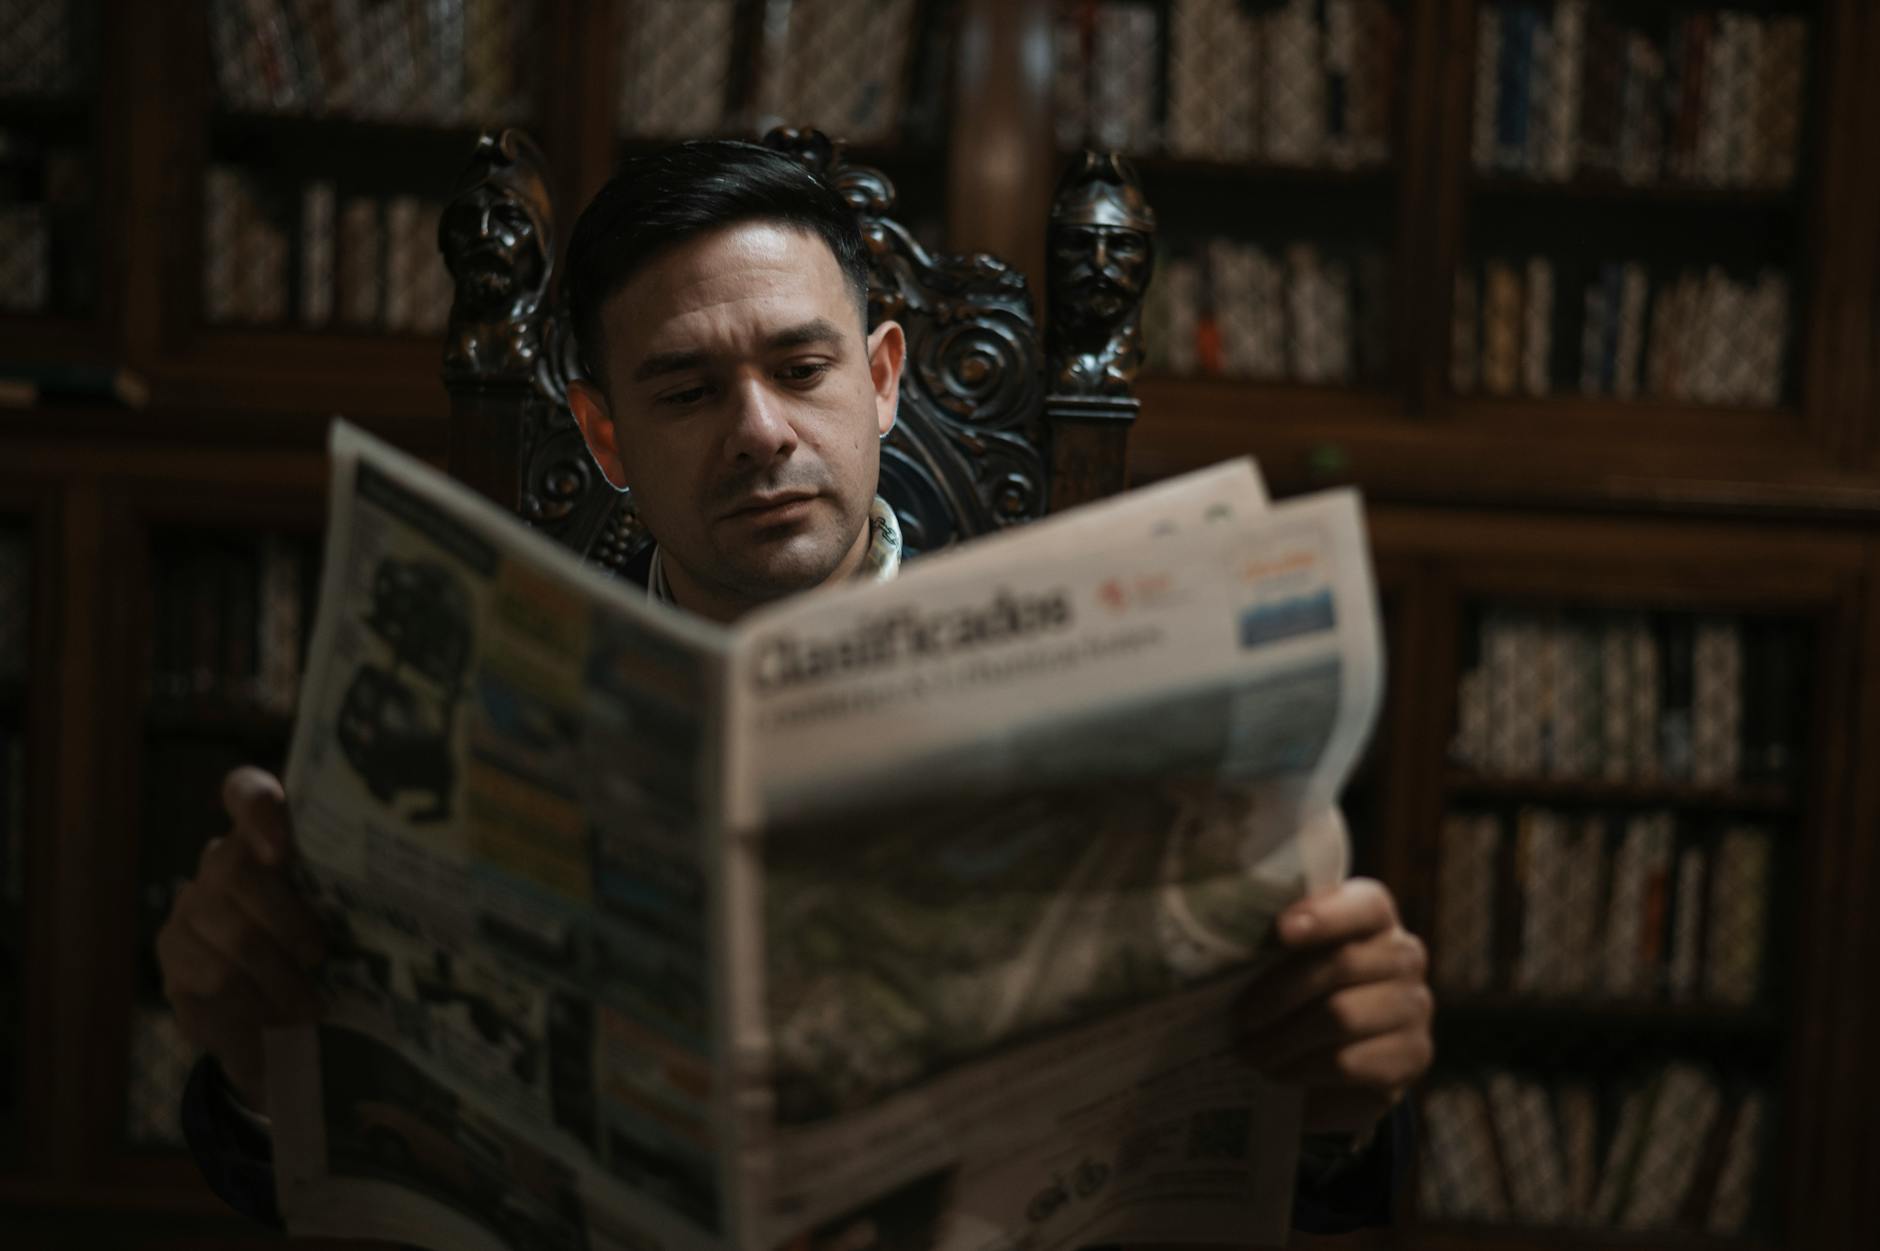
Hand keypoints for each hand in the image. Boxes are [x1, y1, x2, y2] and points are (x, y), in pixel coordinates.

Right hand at [155, 766, 325, 1111]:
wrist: (283, 1009)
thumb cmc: (332, 942)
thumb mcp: (349, 912)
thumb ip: (359, 889)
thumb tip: (406, 890)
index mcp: (267, 835)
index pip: (246, 792)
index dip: (257, 810)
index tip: (281, 847)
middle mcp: (219, 863)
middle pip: (234, 872)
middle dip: (283, 921)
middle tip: (319, 956)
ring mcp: (190, 908)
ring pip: (227, 937)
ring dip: (274, 978)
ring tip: (309, 1003)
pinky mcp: (173, 957)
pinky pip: (208, 982)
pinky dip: (246, 1011)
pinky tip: (266, 1033)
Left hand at [1240, 878, 1433, 1137]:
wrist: (1340, 1059)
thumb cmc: (1300, 991)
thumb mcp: (1287, 960)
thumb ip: (1269, 943)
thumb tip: (1213, 943)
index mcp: (1374, 917)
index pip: (1364, 904)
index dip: (1324, 914)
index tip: (1280, 930)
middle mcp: (1405, 956)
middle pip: (1342, 966)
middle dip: (1281, 993)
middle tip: (1240, 1020)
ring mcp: (1415, 1007)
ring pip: (1342, 1018)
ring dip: (1285, 1040)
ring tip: (1248, 1054)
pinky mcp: (1412, 1058)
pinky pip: (1353, 1064)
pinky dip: (1305, 1071)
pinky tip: (1278, 1076)